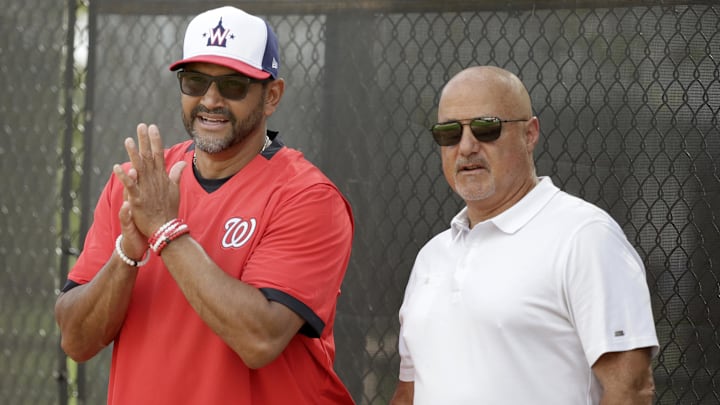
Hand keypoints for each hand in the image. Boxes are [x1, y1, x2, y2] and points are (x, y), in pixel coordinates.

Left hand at [112, 123, 186, 237]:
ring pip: (139, 168)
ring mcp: (146, 189)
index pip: (159, 155)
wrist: (165, 228)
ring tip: (128, 140)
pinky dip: (124, 177)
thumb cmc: (169, 210)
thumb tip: (182, 162)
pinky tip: (117, 167)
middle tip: (141, 126)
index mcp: (162, 177)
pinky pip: (130, 186)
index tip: (152, 127)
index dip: (155, 140)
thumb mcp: (175, 190)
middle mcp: (154, 180)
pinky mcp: (138, 199)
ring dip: (134, 154)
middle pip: (149, 157)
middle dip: (145, 141)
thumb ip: (176, 175)